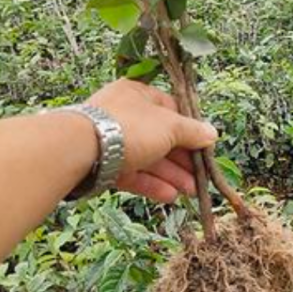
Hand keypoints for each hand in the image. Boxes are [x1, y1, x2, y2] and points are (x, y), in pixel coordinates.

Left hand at [87, 79, 217, 203]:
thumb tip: (212, 134)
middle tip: (200, 177)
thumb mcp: (170, 126)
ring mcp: (113, 141)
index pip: (171, 110)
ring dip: (171, 175)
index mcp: (138, 95)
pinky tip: (170, 196)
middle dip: (183, 159)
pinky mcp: (105, 165)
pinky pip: (134, 174)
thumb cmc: (129, 127)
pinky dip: (152, 184)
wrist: (80, 150)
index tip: (204, 147)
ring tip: (190, 192)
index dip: (190, 129)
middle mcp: (125, 115)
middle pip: (161, 138)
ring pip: (149, 158)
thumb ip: (193, 132)